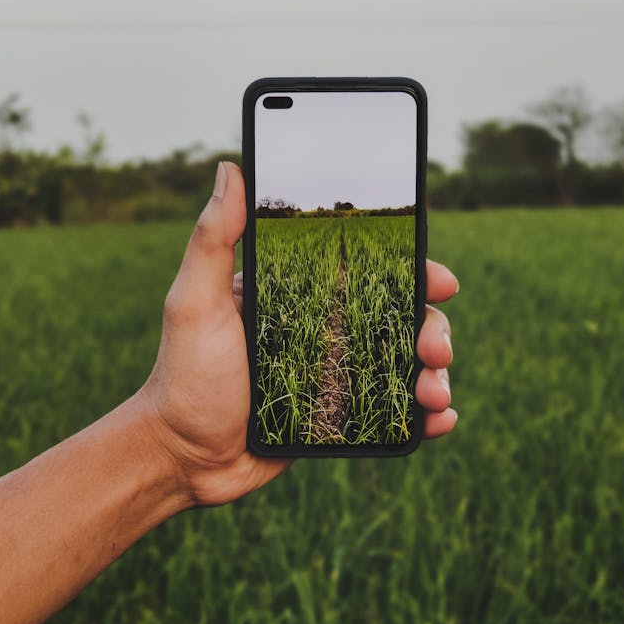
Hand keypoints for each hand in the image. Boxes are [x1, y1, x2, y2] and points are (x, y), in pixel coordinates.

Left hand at [140, 162, 458, 508]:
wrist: (183, 456)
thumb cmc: (183, 374)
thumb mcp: (194, 301)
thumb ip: (214, 238)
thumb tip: (230, 167)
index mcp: (301, 294)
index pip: (369, 271)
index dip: (413, 269)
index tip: (440, 278)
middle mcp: (327, 329)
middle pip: (402, 317)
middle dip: (434, 327)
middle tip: (436, 347)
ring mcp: (337, 374)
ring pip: (407, 363)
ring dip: (436, 374)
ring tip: (435, 395)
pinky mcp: (341, 418)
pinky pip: (395, 412)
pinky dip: (425, 415)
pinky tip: (439, 421)